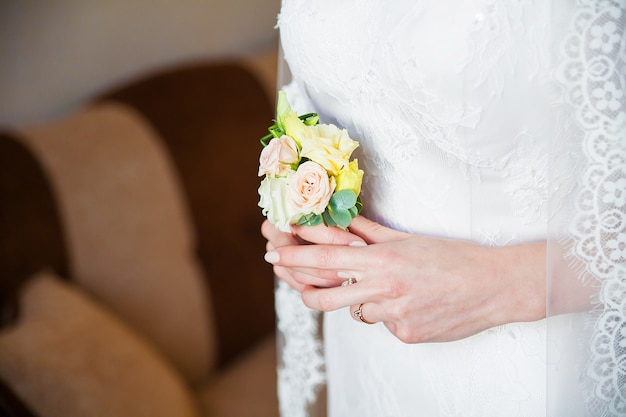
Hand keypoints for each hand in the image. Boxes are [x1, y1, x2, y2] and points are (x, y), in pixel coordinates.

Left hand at [263, 216, 545, 342]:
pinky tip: (411, 303)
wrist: (494, 287)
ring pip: (355, 311)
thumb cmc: (454, 258)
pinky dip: (387, 313)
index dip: (295, 257)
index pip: (327, 258)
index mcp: (384, 260)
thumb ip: (370, 234)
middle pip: (325, 296)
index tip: (275, 254)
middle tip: (295, 283)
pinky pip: (382, 324)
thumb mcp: (409, 239)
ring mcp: (394, 316)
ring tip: (382, 287)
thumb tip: (340, 224)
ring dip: (359, 300)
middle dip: (303, 289)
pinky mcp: (406, 335)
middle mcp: (384, 289)